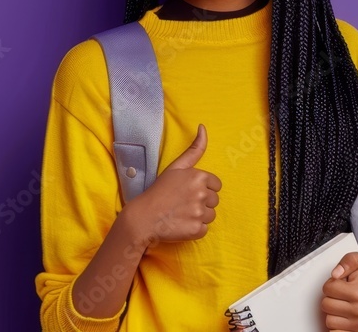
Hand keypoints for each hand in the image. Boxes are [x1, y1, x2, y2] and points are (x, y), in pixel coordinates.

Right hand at [123, 124, 221, 245]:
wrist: (142, 218)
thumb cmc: (159, 191)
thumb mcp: (176, 167)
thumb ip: (194, 149)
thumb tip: (203, 127)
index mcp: (199, 176)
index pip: (216, 185)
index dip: (202, 189)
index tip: (187, 192)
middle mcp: (202, 193)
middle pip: (214, 200)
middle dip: (201, 202)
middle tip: (182, 203)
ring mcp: (199, 212)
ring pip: (210, 215)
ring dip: (198, 216)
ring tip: (181, 214)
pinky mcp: (196, 230)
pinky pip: (204, 229)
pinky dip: (194, 229)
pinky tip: (180, 224)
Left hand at [321, 252, 357, 331]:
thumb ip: (347, 262)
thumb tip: (335, 273)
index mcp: (357, 292)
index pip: (328, 288)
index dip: (331, 283)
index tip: (340, 283)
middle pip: (326, 305)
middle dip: (330, 297)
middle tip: (341, 294)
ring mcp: (357, 322)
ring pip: (329, 320)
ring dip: (332, 312)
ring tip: (342, 304)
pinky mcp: (356, 330)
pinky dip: (336, 327)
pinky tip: (341, 318)